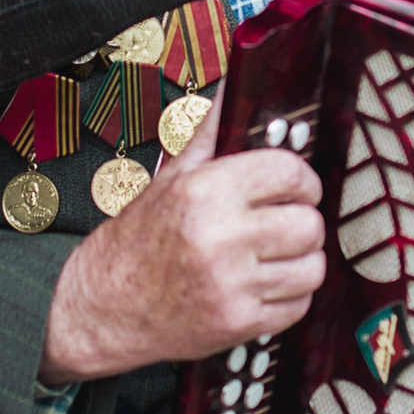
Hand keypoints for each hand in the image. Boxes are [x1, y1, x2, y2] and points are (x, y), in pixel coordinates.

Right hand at [39, 85, 325, 382]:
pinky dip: (290, 297)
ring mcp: (231, 285)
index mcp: (206, 192)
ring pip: (312, 267)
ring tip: (277, 257)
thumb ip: (208, 135)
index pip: (290, 172)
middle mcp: (221, 237)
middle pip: (310, 224)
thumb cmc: (137, 241)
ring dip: (301, 262)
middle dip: (304, 222)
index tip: (297, 188)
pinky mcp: (237, 323)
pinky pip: (298, 306)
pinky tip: (265, 285)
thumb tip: (230, 90)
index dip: (303, 180)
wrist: (101, 308)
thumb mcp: (170, 179)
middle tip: (286, 224)